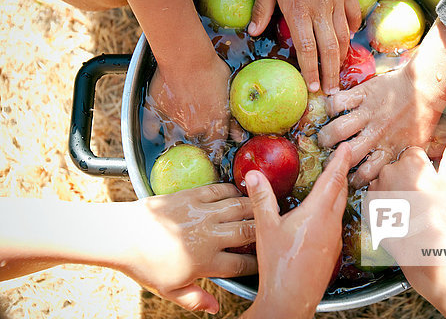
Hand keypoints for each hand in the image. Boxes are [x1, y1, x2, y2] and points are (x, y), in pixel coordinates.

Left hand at [124, 183, 256, 313]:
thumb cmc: (145, 264)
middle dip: (265, 231)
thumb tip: (215, 308)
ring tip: (262, 209)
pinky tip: (238, 195)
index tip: (264, 262)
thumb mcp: (170, 290)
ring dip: (254, 208)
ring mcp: (202, 213)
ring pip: (239, 207)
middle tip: (272, 229)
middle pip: (248, 231)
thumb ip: (195, 299)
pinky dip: (233, 191)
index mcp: (206, 262)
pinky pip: (221, 190)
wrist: (122, 236)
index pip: (243, 264)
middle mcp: (209, 236)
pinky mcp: (193, 195)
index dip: (257, 264)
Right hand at [148, 54, 230, 149]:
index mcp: (214, 125)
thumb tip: (240, 136)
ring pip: (174, 137)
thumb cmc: (211, 70)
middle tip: (195, 137)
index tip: (213, 156)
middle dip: (196, 143)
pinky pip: (151, 127)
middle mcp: (194, 128)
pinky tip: (153, 133)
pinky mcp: (156, 111)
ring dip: (176, 138)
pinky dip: (151, 130)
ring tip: (175, 138)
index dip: (214, 154)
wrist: (186, 57)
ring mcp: (173, 121)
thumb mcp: (228, 93)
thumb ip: (231, 118)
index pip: (215, 148)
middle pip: (195, 143)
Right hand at [242, 144, 351, 318]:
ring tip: (334, 182)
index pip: (333, 179)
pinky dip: (334, 211)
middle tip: (342, 159)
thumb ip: (262, 199)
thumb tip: (253, 175)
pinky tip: (323, 215)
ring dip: (339, 192)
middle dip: (342, 173)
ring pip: (340, 208)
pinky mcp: (333, 251)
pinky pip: (337, 223)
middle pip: (341, 191)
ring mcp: (334, 238)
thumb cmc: (278, 264)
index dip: (341, 160)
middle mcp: (331, 223)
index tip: (348, 147)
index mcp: (317, 213)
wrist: (291, 300)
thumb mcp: (266, 228)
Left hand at [247, 0, 361, 93]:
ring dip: (341, 58)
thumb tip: (253, 32)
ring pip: (343, 37)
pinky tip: (349, 38)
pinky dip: (352, 30)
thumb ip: (262, 8)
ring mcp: (337, 2)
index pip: (306, 49)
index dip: (310, 71)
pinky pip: (353, 16)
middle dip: (330, 74)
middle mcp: (320, 11)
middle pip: (328, 50)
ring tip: (340, 73)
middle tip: (331, 92)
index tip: (311, 88)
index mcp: (298, 11)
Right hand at [318, 20, 445, 186]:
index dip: (353, 178)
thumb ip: (400, 160)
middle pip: (347, 153)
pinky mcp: (363, 94)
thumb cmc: (422, 116)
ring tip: (326, 137)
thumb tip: (391, 175)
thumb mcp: (416, 144)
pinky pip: (339, 101)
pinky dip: (331, 106)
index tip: (348, 175)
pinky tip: (334, 110)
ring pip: (338, 129)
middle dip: (334, 158)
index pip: (366, 173)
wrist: (427, 86)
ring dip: (327, 135)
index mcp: (390, 149)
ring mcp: (368, 114)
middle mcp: (377, 134)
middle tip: (331, 157)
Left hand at [370, 141, 445, 318]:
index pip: (414, 154)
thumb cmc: (438, 213)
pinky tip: (395, 214)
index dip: (421, 167)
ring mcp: (376, 187)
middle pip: (397, 167)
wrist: (422, 243)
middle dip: (405, 176)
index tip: (426, 180)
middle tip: (417, 195)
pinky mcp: (368, 204)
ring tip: (406, 207)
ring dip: (391, 189)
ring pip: (384, 181)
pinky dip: (382, 203)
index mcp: (410, 161)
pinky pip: (374, 198)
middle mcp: (389, 170)